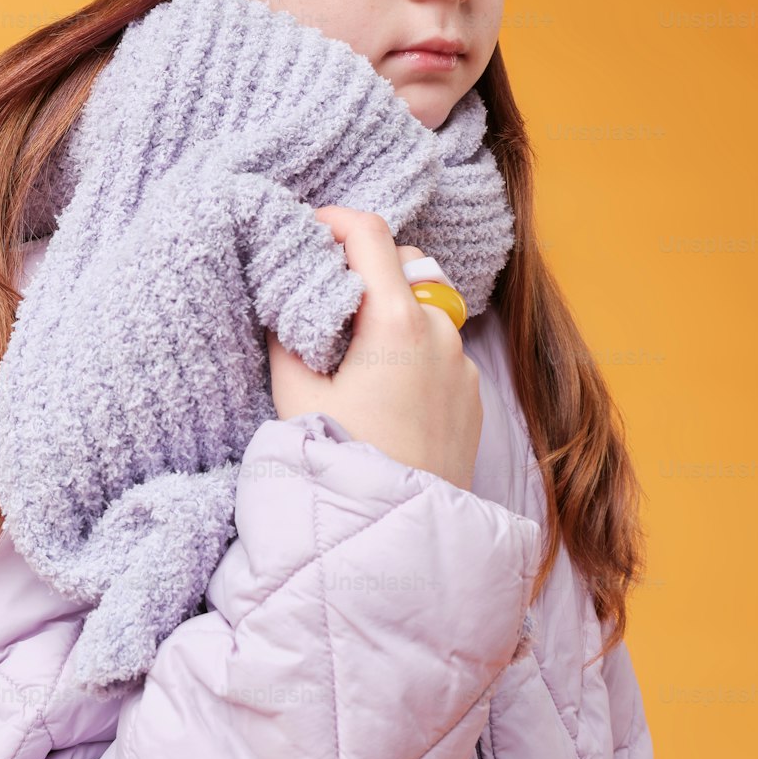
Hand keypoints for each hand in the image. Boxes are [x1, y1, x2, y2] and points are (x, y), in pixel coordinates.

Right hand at [265, 205, 482, 491]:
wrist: (398, 539)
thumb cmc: (343, 462)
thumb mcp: (295, 394)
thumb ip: (287, 334)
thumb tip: (285, 299)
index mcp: (396, 320)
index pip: (370, 234)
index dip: (334, 219)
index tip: (308, 230)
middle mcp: (441, 331)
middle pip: (404, 262)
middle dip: (364, 264)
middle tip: (322, 290)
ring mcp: (463, 363)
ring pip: (424, 306)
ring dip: (389, 308)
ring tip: (350, 348)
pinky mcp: (472, 395)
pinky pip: (441, 348)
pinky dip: (411, 346)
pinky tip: (382, 385)